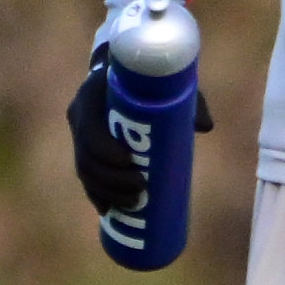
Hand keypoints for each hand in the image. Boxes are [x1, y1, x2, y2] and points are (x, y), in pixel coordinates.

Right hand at [66, 54, 211, 214]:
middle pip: (87, 157)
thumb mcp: (167, 83)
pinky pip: (87, 178)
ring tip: (134, 203)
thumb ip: (186, 100)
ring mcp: (80, 136)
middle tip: (140, 189)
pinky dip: (98, 196)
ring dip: (107, 192)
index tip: (129, 162)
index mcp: (92, 96)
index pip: (89, 127)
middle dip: (111, 179)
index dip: (104, 149)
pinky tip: (110, 211)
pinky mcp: (86, 152)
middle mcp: (80, 117)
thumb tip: (204, 126)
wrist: (122, 73)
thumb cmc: (148, 78)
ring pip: (86, 172)